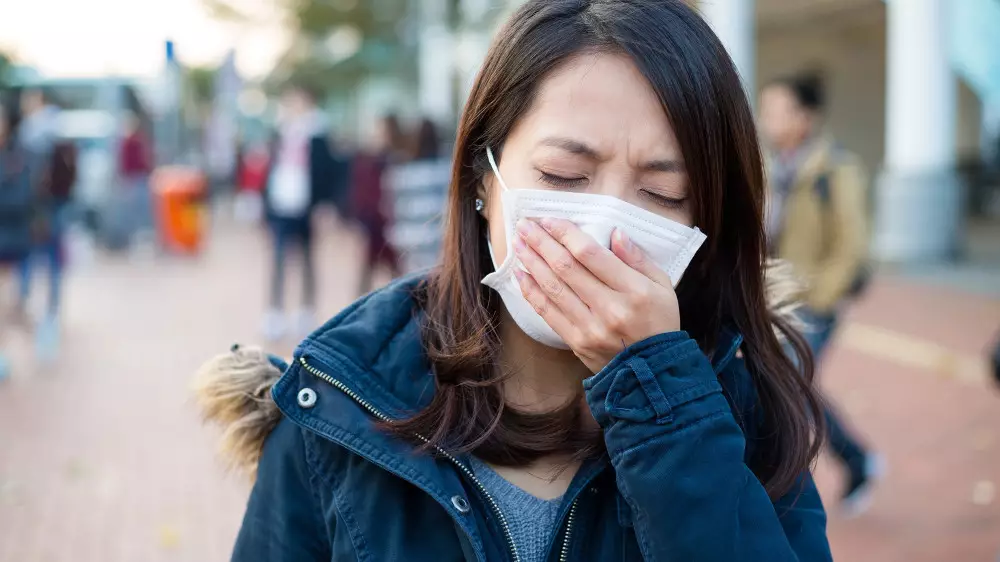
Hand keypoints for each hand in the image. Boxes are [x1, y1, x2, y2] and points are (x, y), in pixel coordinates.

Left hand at [513, 217, 680, 372]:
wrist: (654, 372)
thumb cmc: (659, 322)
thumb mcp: (663, 287)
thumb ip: (638, 258)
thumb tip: (615, 233)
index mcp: (633, 290)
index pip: (591, 254)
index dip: (566, 234)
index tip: (549, 219)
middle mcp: (609, 308)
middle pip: (566, 268)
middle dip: (541, 242)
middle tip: (524, 225)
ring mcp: (590, 327)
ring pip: (553, 288)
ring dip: (531, 263)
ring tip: (518, 244)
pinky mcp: (576, 342)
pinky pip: (548, 313)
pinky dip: (531, 291)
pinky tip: (520, 275)